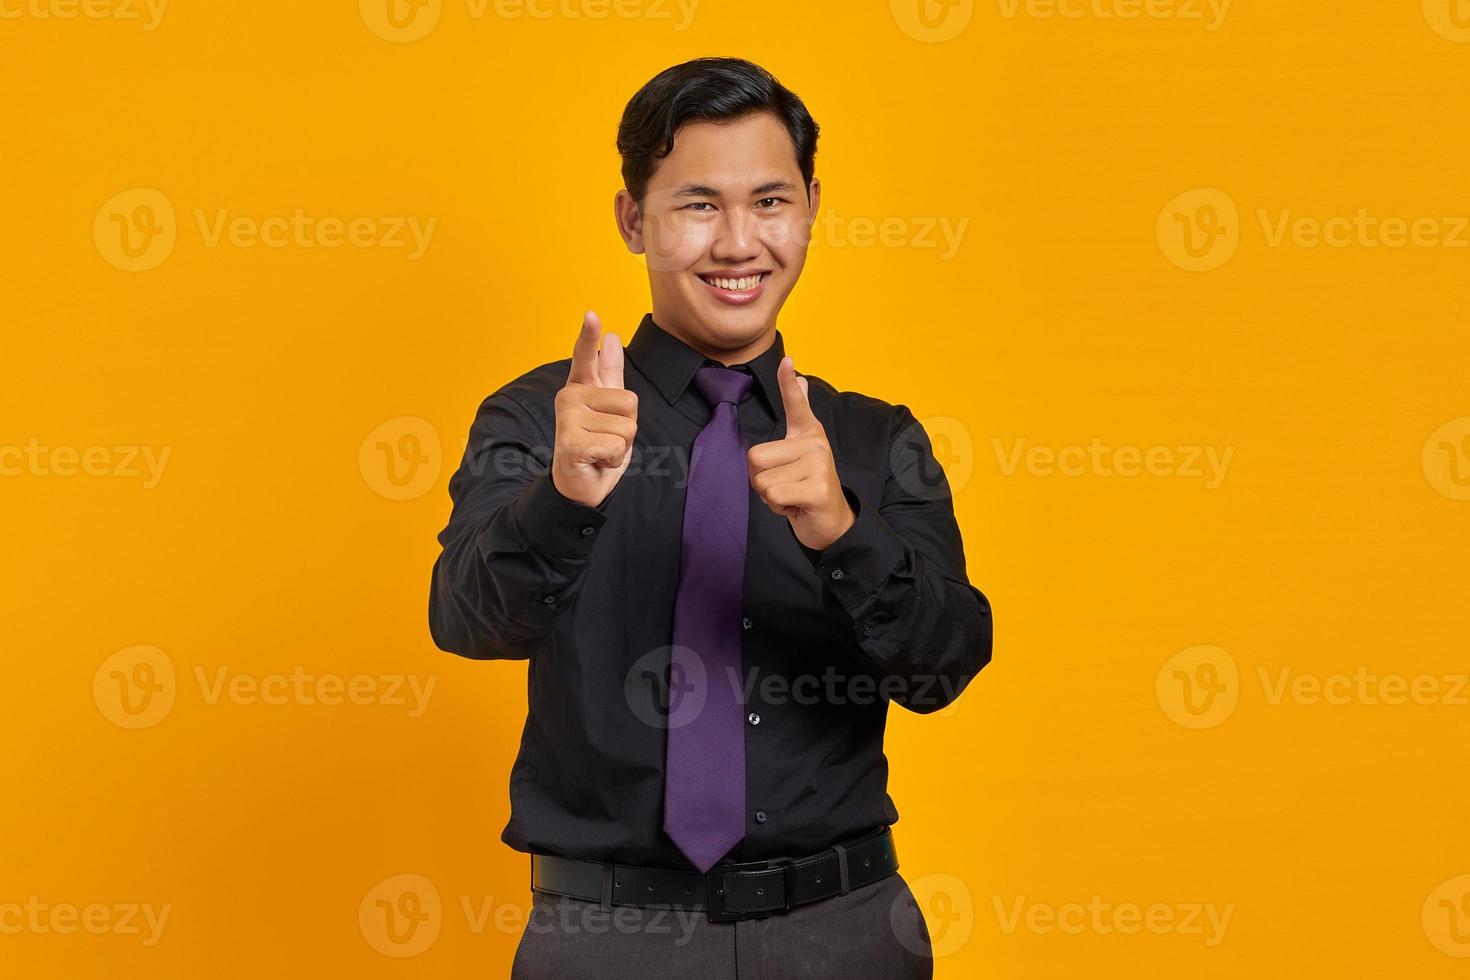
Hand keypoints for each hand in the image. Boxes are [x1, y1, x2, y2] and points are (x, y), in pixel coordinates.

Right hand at [551, 311, 637, 507]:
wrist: (581, 486)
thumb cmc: (596, 446)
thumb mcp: (609, 409)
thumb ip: (609, 374)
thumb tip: (612, 337)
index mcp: (580, 387)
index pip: (585, 356)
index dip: (589, 335)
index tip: (592, 314)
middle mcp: (570, 398)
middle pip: (630, 402)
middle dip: (628, 428)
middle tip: (605, 440)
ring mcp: (568, 419)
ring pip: (627, 426)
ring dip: (621, 446)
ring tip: (600, 451)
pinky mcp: (571, 442)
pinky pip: (616, 444)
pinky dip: (613, 459)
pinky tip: (596, 462)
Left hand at [748, 355, 855, 551]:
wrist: (830, 521)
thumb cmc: (807, 485)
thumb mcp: (800, 451)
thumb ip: (797, 419)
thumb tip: (802, 380)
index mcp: (808, 433)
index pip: (796, 403)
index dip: (787, 383)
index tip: (787, 361)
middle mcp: (815, 444)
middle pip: (755, 457)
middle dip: (760, 479)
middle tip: (784, 485)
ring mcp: (818, 466)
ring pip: (762, 480)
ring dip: (770, 496)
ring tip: (792, 495)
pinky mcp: (817, 490)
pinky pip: (773, 495)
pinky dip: (778, 507)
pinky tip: (796, 506)